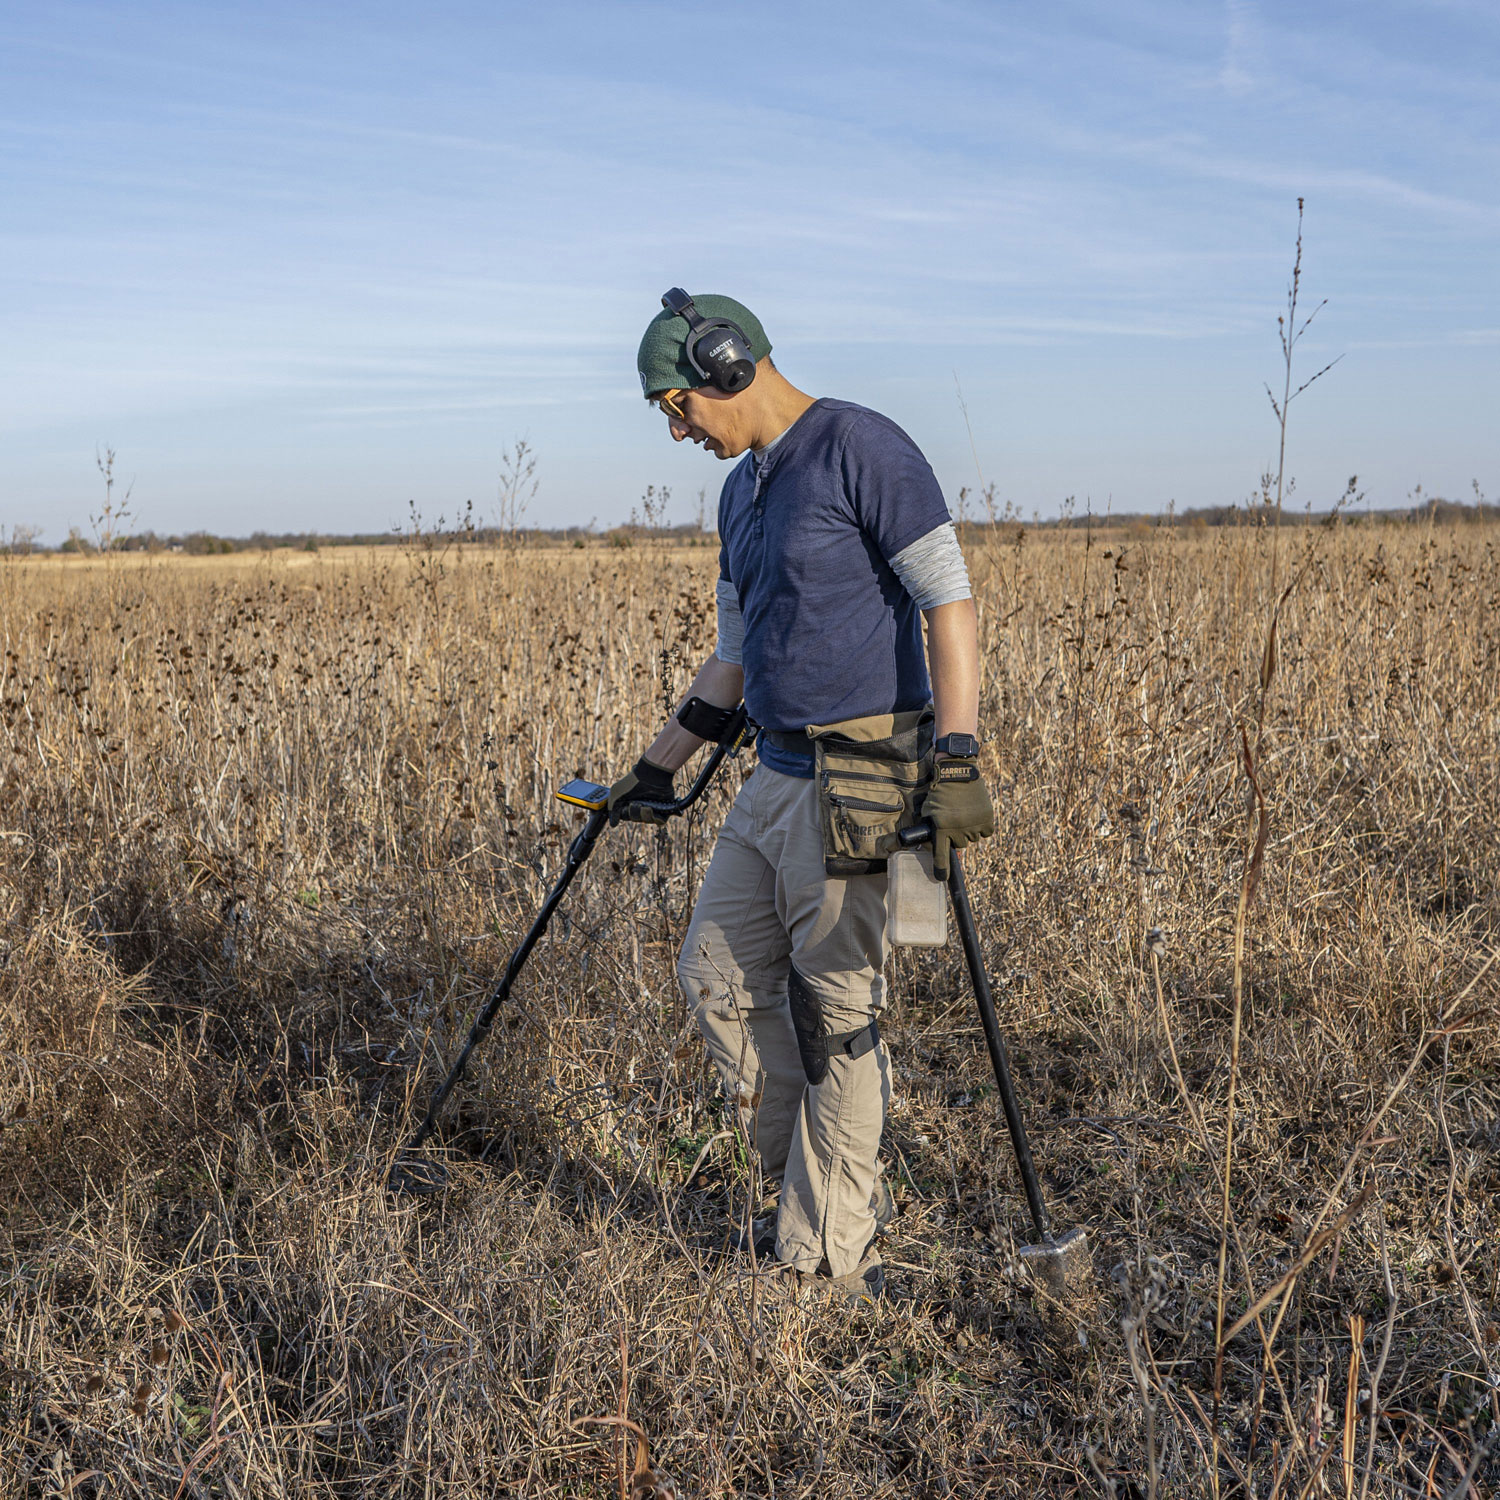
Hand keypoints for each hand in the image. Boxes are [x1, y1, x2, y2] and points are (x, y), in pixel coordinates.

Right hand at [607, 756, 675, 825]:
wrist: (651, 776)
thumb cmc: (632, 783)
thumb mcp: (616, 793)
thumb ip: (612, 809)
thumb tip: (613, 824)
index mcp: (630, 802)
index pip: (626, 816)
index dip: (626, 814)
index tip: (626, 807)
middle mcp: (641, 805)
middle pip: (636, 819)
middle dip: (635, 813)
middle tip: (635, 804)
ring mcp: (653, 807)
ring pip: (647, 820)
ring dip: (645, 815)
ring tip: (646, 806)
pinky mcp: (664, 808)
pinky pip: (660, 821)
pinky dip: (656, 818)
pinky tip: (653, 810)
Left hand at [916, 756, 994, 878]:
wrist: (958, 773)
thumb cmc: (940, 792)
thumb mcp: (928, 810)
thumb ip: (931, 828)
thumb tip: (932, 845)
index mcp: (941, 828)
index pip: (941, 855)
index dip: (941, 868)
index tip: (941, 878)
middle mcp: (958, 830)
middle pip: (960, 845)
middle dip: (957, 835)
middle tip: (955, 820)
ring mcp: (973, 825)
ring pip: (973, 838)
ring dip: (969, 829)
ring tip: (964, 812)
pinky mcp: (986, 819)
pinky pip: (986, 832)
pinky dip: (982, 826)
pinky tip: (976, 813)